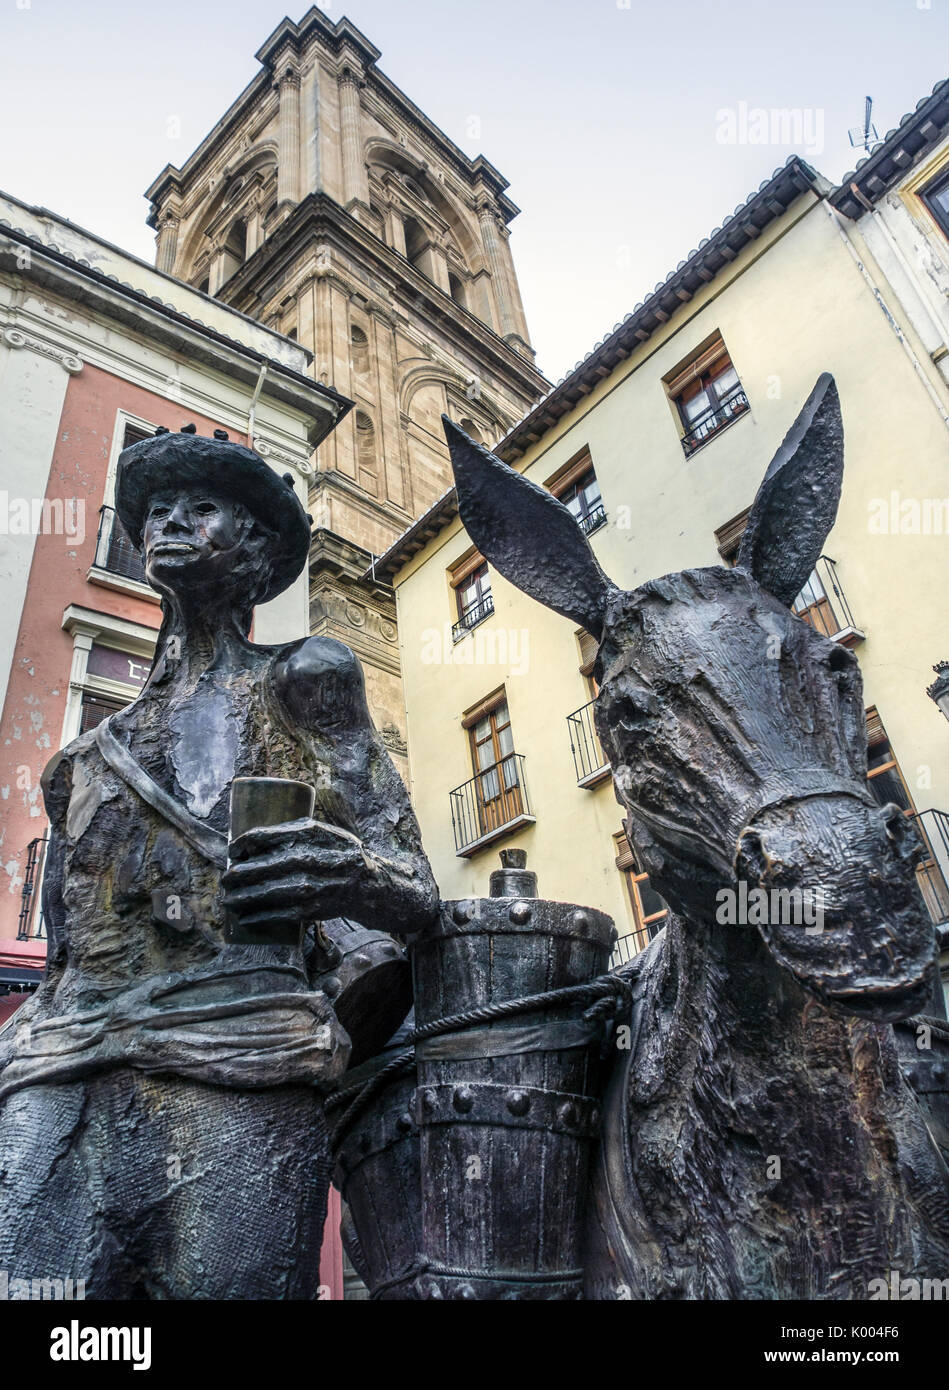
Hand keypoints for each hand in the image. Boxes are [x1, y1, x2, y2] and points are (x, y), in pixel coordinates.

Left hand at [221, 817, 368, 930]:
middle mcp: (306, 859)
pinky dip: (256, 917)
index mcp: (307, 834)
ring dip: (239, 898)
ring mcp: (307, 886)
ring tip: (228, 900)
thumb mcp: (321, 832)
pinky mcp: (309, 909)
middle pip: (257, 867)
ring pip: (262, 893)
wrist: (367, 885)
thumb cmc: (338, 854)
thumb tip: (252, 839)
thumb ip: (291, 831)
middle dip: (234, 874)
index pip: (261, 836)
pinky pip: (275, 915)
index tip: (232, 851)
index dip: (240, 844)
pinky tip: (244, 918)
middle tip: (225, 878)